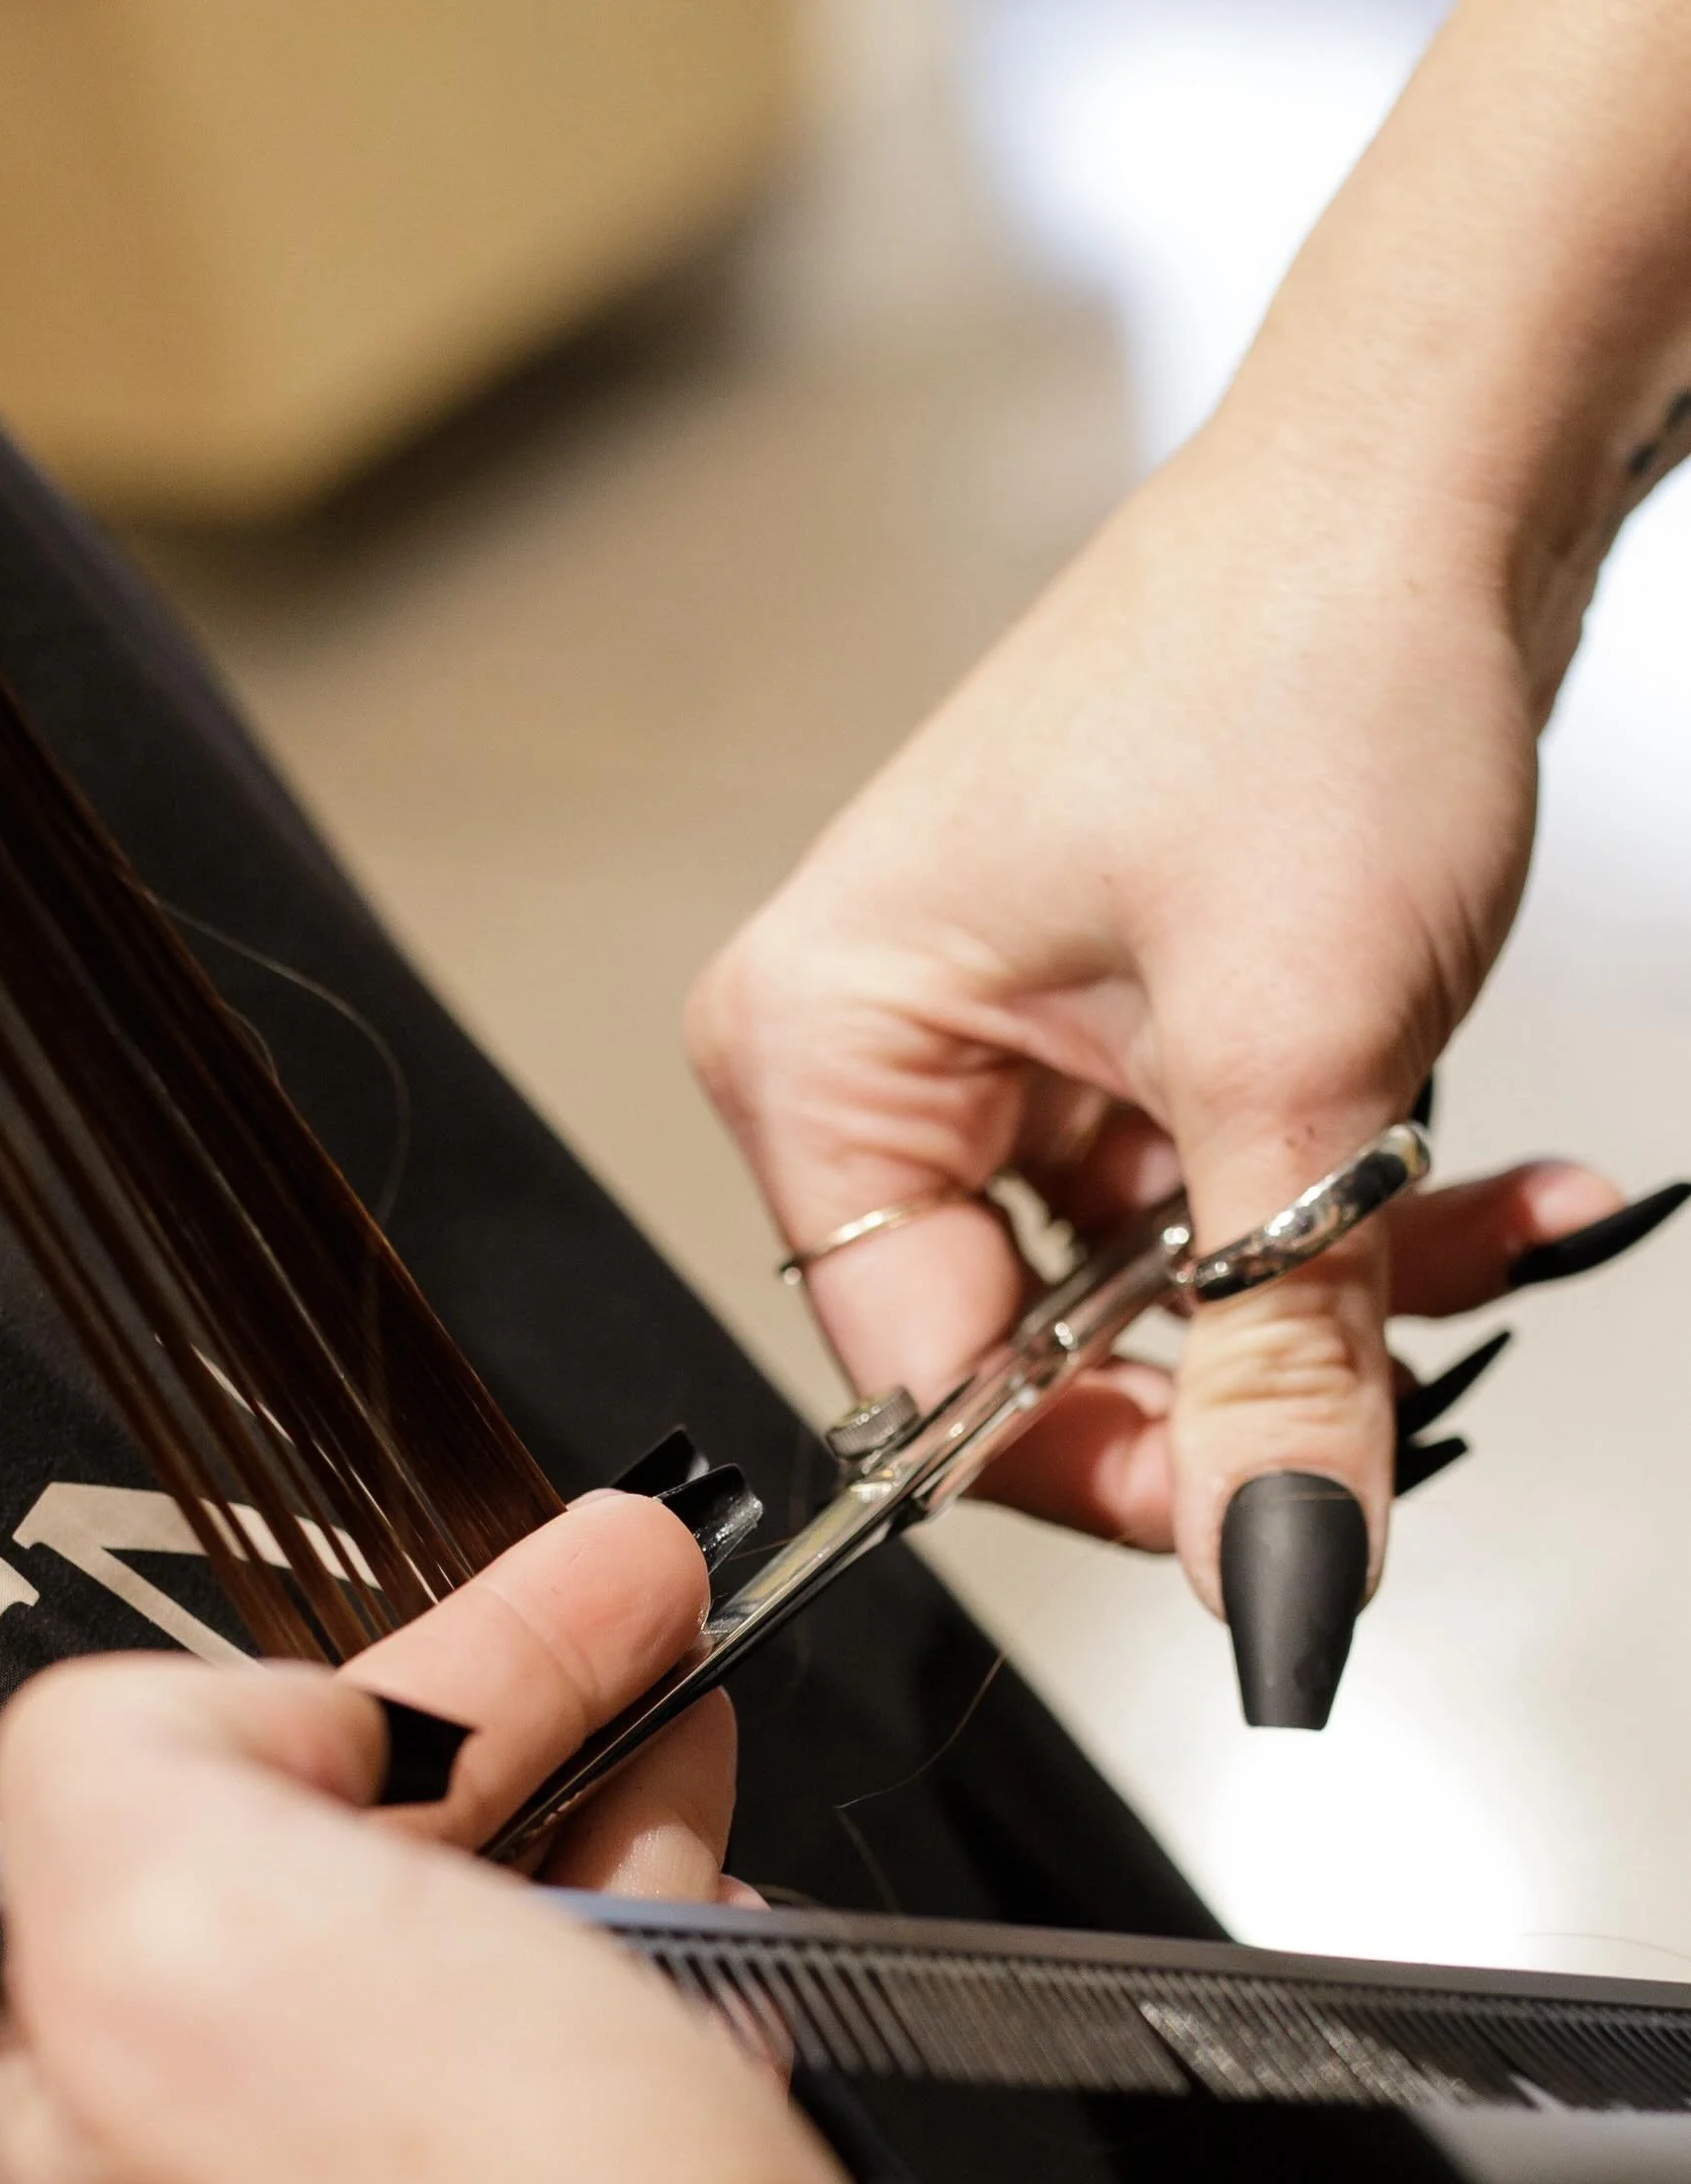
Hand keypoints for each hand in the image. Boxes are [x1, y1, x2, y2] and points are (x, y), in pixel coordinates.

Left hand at [0, 1491, 902, 2183]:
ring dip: (595, 1865)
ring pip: (478, 2018)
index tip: (548, 1595)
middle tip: (644, 1635)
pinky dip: (655, 2024)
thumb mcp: (173, 1888)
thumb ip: (136, 1742)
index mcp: (36, 2126)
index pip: (179, 1814)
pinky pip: (588, 2151)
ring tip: (704, 1781)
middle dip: (507, 1745)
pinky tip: (721, 1985)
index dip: (382, 1677)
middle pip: (338, 1904)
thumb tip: (285, 1728)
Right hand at [688, 400, 1631, 1714]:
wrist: (1440, 463)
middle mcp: (879, 1055)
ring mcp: (1002, 1040)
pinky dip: (1361, 1211)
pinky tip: (1494, 1186)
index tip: (1268, 1525)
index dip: (1103, 1472)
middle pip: (1039, 1353)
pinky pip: (1222, 1197)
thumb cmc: (1307, 665)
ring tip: (1488, 1221)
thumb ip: (1274, 1366)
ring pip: (1161, 1290)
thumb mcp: (1300, 1071)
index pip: (922, 1381)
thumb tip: (1273, 1589)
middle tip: (1396, 1371)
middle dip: (1250, 1368)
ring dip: (1342, 1288)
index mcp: (821, 1050)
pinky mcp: (1119, 1025)